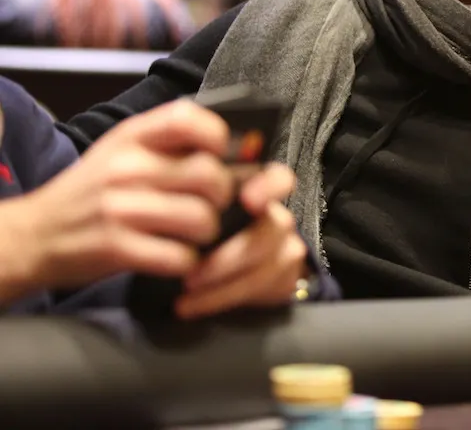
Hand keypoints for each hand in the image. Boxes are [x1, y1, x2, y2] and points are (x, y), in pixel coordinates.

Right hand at [16, 101, 232, 292]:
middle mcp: (126, 168)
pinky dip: (188, 261)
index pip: (186, 118)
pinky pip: (180, 256)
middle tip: (215, 205)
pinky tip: (177, 256)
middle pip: (209, 174)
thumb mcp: (121, 152)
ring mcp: (120, 208)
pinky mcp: (116, 247)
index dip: (216, 136)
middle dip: (224, 195)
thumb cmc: (92, 192)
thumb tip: (237, 147)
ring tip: (195, 234)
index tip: (222, 155)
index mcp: (131, 137)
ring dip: (209, 232)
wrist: (32, 235)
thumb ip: (169, 144)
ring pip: (202, 218)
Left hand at [176, 163, 305, 318]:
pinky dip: (223, 301)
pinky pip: (263, 291)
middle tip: (190, 276)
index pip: (278, 180)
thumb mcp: (190, 209)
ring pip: (267, 267)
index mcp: (256, 194)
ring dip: (222, 287)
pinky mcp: (285, 280)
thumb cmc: (193, 234)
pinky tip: (191, 306)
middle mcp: (277, 219)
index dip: (270, 188)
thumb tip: (178, 171)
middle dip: (230, 258)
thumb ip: (189, 194)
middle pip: (272, 231)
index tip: (249, 201)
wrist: (210, 272)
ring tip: (184, 296)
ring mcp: (285, 250)